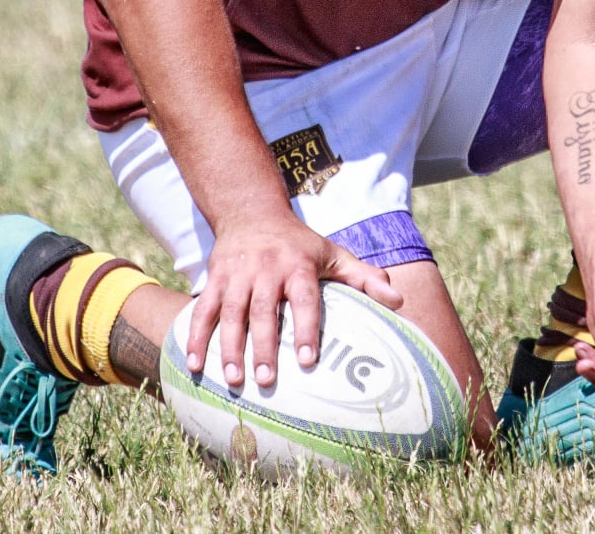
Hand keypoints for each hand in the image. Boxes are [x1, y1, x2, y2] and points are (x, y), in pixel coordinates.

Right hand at [184, 214, 401, 388]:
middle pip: (264, 311)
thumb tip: (399, 301)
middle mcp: (267, 269)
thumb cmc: (301, 245)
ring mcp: (237, 274)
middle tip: (266, 380)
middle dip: (265, 347)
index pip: (304, 299)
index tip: (309, 360)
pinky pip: (203, 310)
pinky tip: (195, 366)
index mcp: (299, 265)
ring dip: (229, 348)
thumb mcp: (334, 254)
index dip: (307, 328)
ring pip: (231, 313)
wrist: (253, 213)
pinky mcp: (214, 278)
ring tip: (234, 381)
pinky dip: (197, 337)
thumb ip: (365, 278)